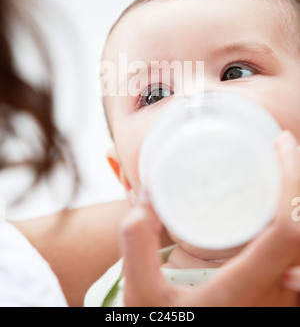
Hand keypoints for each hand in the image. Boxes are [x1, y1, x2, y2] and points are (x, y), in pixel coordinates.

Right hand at [120, 130, 299, 306]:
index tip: (279, 144)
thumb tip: (147, 194)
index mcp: (244, 290)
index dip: (292, 182)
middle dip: (299, 179)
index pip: (289, 230)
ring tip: (280, 167)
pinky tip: (276, 202)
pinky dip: (293, 219)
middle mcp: (274, 295)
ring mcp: (281, 300)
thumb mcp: (141, 295)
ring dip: (297, 199)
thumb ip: (136, 243)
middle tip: (281, 147)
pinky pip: (296, 253)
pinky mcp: (278, 299)